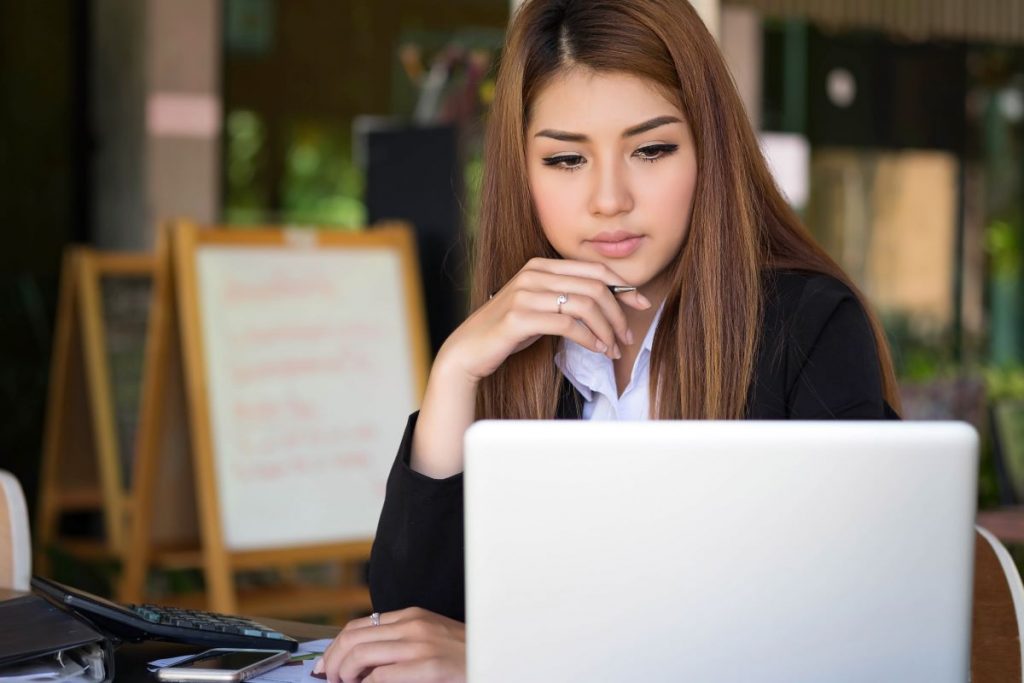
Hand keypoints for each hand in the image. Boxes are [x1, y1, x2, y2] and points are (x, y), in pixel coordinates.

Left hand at [314, 607, 465, 682]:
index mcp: (412, 616)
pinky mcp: (429, 666)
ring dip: (343, 675)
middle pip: (352, 638)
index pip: (358, 626)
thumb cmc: (464, 657)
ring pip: (360, 655)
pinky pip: (380, 677)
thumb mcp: (429, 640)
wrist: (496, 658)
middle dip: (332, 662)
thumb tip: (362, 663)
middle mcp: (413, 625)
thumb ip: (399, 643)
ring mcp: (421, 645)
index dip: (334, 647)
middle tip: (330, 681)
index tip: (325, 666)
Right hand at [438, 257, 651, 383]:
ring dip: (606, 329)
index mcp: (540, 266)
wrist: (469, 350)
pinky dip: (589, 338)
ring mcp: (525, 294)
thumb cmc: (508, 331)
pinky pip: (568, 324)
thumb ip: (567, 298)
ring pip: (584, 304)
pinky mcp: (519, 317)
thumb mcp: (541, 307)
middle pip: (594, 286)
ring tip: (613, 348)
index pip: (593, 269)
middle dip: (618, 313)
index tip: (640, 304)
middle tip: (627, 336)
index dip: (622, 286)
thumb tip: (610, 303)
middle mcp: (533, 274)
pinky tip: (597, 349)